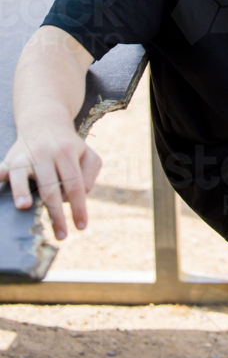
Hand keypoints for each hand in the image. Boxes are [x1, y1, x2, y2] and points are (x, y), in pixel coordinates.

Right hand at [0, 124, 101, 240]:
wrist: (44, 122)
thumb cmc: (69, 146)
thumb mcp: (88, 154)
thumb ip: (90, 174)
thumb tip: (78, 195)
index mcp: (67, 152)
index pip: (75, 184)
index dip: (79, 207)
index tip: (81, 227)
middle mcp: (45, 153)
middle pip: (51, 187)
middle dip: (56, 214)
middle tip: (62, 235)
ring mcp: (25, 155)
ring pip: (22, 175)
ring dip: (22, 192)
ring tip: (26, 207)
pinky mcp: (9, 159)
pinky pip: (1, 170)